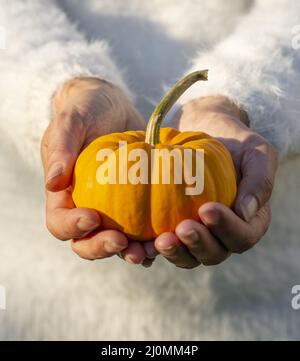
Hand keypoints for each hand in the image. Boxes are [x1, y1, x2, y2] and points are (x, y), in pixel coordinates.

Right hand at [41, 77, 151, 263]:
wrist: (112, 108)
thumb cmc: (87, 111)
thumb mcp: (71, 122)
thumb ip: (61, 149)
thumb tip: (52, 183)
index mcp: (63, 195)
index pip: (59, 222)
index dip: (72, 227)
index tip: (93, 217)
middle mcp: (85, 207)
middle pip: (85, 242)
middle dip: (101, 248)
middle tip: (122, 242)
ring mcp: (110, 209)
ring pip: (115, 242)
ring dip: (130, 251)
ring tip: (148, 250)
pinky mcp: (134, 205)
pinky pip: (140, 229)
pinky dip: (150, 239)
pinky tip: (165, 238)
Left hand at [154, 96, 277, 267]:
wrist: (205, 132)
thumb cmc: (234, 141)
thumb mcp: (256, 152)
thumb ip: (259, 181)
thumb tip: (245, 213)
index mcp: (248, 221)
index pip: (242, 236)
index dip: (226, 228)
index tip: (207, 208)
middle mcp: (223, 233)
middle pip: (214, 253)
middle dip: (198, 244)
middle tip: (182, 228)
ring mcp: (198, 233)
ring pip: (188, 256)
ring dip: (175, 252)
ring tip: (159, 241)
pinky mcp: (174, 228)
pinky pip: (166, 245)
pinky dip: (153, 249)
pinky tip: (140, 244)